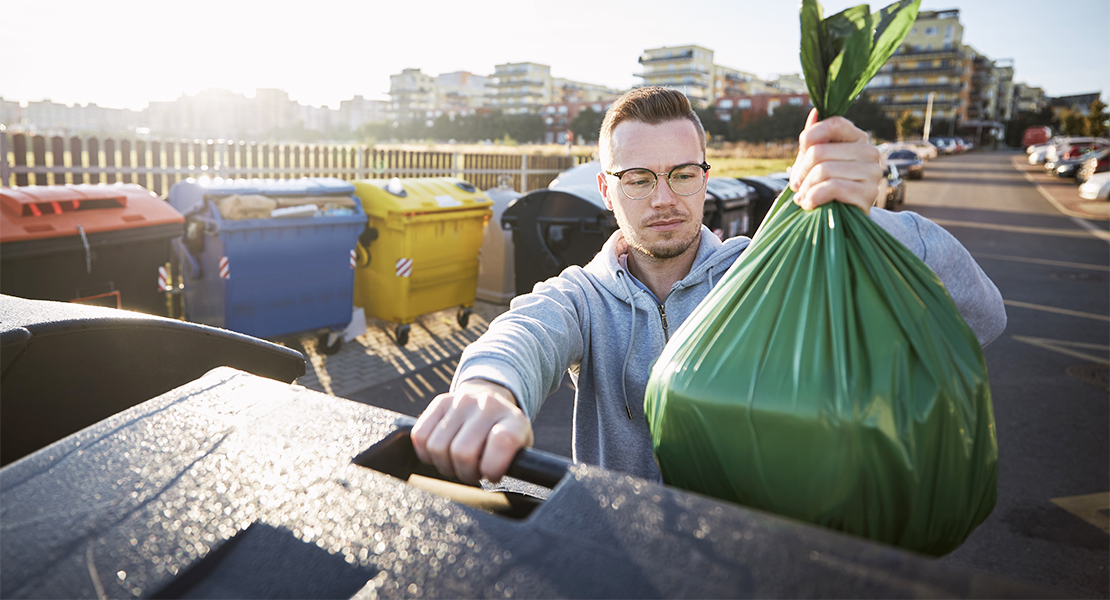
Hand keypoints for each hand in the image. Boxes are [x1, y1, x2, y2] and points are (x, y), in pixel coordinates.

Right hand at [411, 379, 532, 483]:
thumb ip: (514, 465)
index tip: (491, 474)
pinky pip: (420, 436)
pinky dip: (427, 453)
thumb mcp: (519, 451)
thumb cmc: (503, 437)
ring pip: (437, 447)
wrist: (491, 405)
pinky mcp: (440, 402)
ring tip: (458, 461)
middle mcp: (488, 405)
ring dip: (445, 465)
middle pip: (462, 452)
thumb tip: (493, 474)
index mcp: (514, 420)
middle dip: (465, 473)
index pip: (502, 441)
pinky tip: (443, 452)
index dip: (492, 467)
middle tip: (472, 470)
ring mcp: (462, 401)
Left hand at [789, 109, 882, 215]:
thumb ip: (814, 139)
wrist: (844, 220)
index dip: (810, 137)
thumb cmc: (827, 187)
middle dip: (801, 172)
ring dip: (805, 188)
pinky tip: (809, 204)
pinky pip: (832, 188)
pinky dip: (814, 197)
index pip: (833, 123)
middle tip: (796, 186)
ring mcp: (872, 172)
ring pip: (824, 170)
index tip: (801, 157)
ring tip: (802, 198)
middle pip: (820, 151)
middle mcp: (870, 152)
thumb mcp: (816, 162)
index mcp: (858, 138)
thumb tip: (815, 112)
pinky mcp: (869, 193)